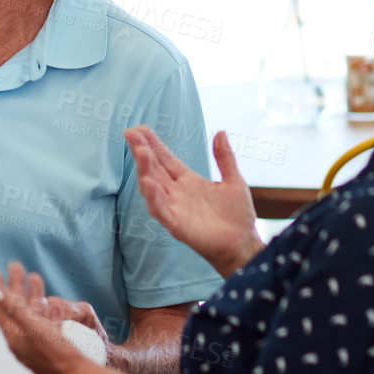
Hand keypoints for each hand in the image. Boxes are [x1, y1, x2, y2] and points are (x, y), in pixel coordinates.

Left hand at [0, 261, 89, 373]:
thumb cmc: (55, 355)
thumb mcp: (32, 327)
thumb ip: (12, 307)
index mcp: (14, 337)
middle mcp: (23, 340)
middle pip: (15, 307)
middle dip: (15, 285)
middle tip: (16, 266)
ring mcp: (37, 342)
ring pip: (32, 313)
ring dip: (32, 294)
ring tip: (35, 277)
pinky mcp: (51, 345)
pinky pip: (46, 323)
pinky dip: (46, 309)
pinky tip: (52, 302)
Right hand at [126, 126, 262, 279]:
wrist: (244, 245)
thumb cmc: (238, 216)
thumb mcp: (233, 181)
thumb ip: (224, 158)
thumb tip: (221, 131)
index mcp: (187, 180)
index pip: (165, 158)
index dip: (152, 144)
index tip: (139, 128)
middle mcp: (176, 193)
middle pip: (154, 168)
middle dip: (141, 151)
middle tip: (130, 133)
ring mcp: (175, 208)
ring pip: (153, 187)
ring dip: (144, 169)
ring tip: (140, 151)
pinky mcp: (177, 225)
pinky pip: (160, 210)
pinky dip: (153, 197)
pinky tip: (148, 182)